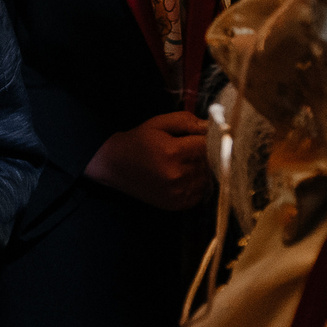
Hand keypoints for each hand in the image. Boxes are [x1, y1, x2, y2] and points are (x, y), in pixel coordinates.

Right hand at [86, 110, 210, 209]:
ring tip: (185, 162)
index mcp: (173, 151)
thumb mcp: (159, 123)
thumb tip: (212, 127)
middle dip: (206, 154)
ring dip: (202, 169)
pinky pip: (200, 193)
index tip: (209, 136)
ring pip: (207, 178)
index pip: (210, 145)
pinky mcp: (176, 204)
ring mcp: (177, 192)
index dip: (212, 139)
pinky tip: (183, 175)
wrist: (115, 165)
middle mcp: (177, 174)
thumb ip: (187, 121)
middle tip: (191, 148)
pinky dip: (197, 184)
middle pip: (210, 162)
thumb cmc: (139, 141)